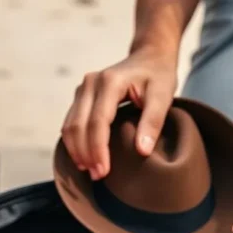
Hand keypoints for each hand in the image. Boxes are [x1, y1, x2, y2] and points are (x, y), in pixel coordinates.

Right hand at [61, 47, 177, 179]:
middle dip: (85, 154)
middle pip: (78, 126)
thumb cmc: (158, 76)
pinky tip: (84, 158)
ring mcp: (83, 89)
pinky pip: (70, 123)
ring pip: (69, 126)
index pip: (97, 122)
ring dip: (77, 151)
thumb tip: (142, 151)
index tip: (103, 172)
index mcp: (110, 82)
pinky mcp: (81, 96)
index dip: (98, 149)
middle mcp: (90, 83)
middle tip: (97, 176)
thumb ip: (152, 121)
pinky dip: (74, 143)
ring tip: (90, 171)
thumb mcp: (163, 95)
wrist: (149, 56)